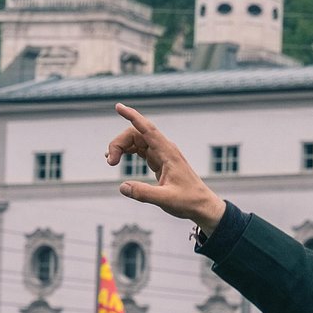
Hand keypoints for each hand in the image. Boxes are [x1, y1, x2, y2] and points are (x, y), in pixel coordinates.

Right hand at [105, 103, 225, 232]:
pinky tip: (116, 159)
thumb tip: (122, 187)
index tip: (119, 106)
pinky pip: (140, 149)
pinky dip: (126, 151)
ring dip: (121, 147)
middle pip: (137, 134)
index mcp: (168, 154)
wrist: (202, 205)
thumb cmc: (188, 201)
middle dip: (119, 143)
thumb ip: (144, 193)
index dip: (133, 116)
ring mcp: (162, 154)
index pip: (148, 129)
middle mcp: (165, 150)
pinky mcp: (159, 161)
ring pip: (137, 141)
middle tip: (110, 162)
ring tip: (110, 162)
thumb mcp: (166, 200)